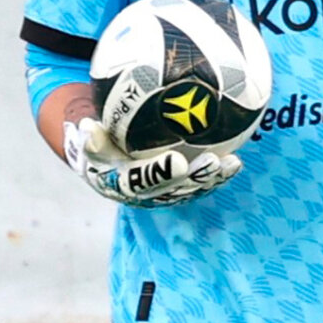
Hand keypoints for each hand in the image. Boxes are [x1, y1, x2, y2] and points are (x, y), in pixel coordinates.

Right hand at [64, 118, 240, 207]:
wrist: (105, 158)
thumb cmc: (98, 142)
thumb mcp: (86, 141)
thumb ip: (89, 138)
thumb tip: (88, 127)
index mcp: (119, 185)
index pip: (141, 181)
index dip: (160, 174)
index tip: (178, 161)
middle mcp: (143, 195)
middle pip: (172, 189)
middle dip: (195, 178)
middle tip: (213, 162)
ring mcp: (163, 194)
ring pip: (190, 189)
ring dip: (212, 178)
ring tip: (231, 163)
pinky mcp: (177, 189)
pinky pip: (199, 183)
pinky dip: (217, 175)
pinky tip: (235, 161)